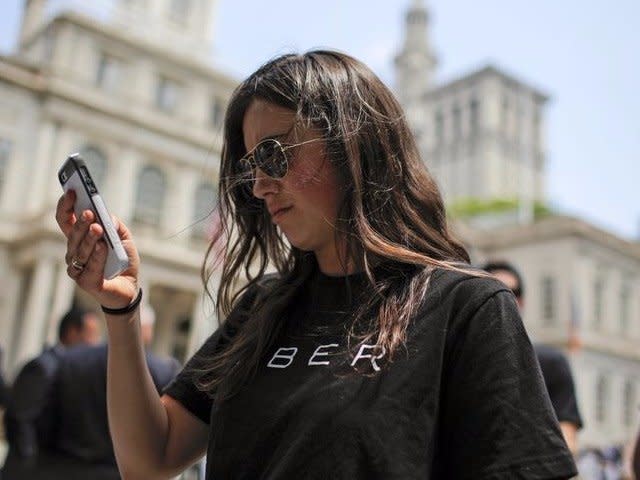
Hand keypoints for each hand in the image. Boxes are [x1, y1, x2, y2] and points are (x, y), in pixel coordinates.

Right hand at [55, 190, 140, 308]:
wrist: (130, 287)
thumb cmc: (122, 261)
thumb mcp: (123, 238)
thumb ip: (115, 225)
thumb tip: (106, 214)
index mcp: (80, 238)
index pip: (66, 219)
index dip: (66, 205)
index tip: (72, 191)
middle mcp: (74, 252)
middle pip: (72, 233)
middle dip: (80, 222)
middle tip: (90, 212)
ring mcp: (77, 267)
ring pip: (79, 250)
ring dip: (89, 238)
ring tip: (98, 229)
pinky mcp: (85, 281)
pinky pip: (90, 266)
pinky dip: (97, 255)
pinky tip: (102, 247)